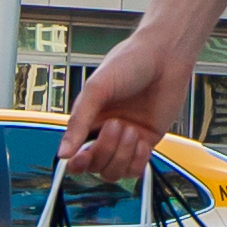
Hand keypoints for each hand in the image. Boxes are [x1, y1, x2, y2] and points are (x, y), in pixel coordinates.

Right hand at [64, 27, 175, 183]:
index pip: (75, 155)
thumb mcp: (97, 89)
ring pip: (116, 171)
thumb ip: (79, 122)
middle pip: (96, 166)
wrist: (164, 56)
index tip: (82, 157)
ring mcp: (126, 139)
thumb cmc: (128, 63)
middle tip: (115, 124)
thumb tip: (63, 153)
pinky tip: (142, 140)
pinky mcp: (147, 140)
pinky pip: (137, 168)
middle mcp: (105, 132)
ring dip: (122, 154)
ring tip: (131, 129)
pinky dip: (138, 160)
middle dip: (105, 151)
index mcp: (88, 120)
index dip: (77, 163)